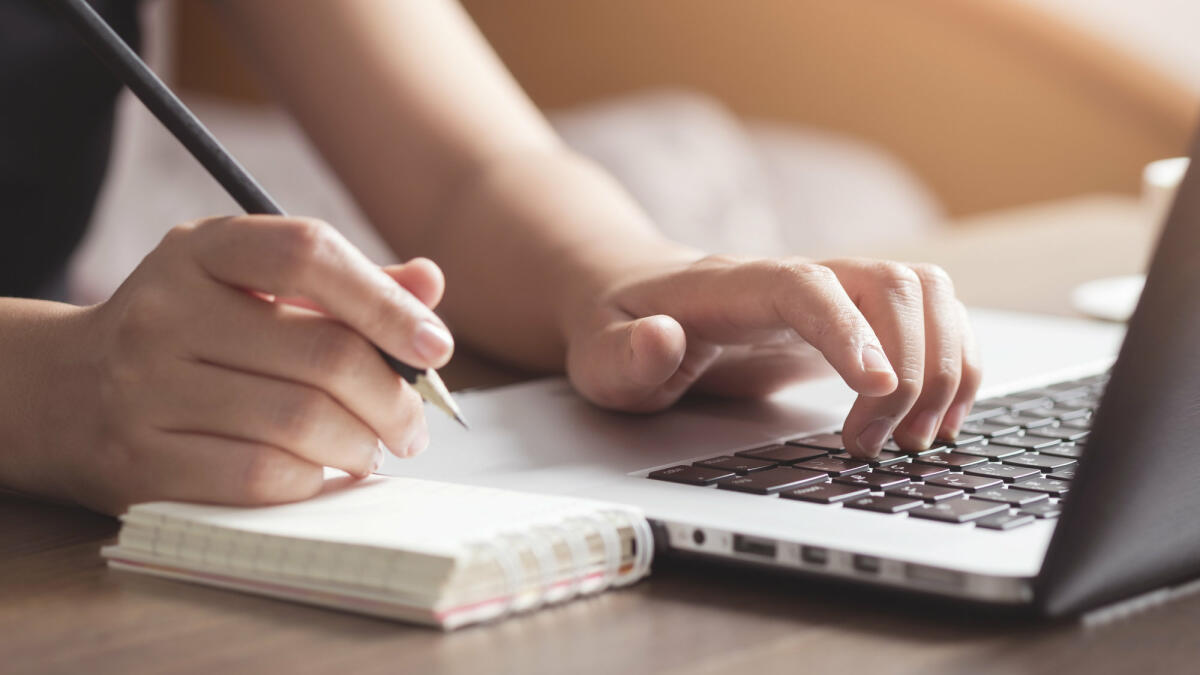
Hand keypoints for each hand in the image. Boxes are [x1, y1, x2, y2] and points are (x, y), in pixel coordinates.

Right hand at [51, 216, 452, 513]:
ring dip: (361, 444)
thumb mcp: (249, 285)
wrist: (61, 391)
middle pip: (322, 353)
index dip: (386, 302)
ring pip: (301, 421)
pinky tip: (321, 473)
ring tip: (371, 447)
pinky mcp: (140, 462)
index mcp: (201, 251)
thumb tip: (429, 285)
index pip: (308, 253)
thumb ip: (341, 284)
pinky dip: (313, 480)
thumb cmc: (188, 333)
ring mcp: (144, 388)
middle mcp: (166, 311)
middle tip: (413, 423)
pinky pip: (261, 477)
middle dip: (393, 398)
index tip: (436, 345)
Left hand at [565, 255, 980, 457]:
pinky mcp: (855, 318)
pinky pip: (933, 317)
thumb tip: (661, 339)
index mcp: (734, 284)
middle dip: (908, 369)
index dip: (849, 330)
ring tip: (915, 438)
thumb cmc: (623, 330)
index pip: (806, 286)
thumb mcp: (600, 357)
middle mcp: (796, 277)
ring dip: (943, 365)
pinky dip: (954, 363)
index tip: (877, 390)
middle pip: (888, 283)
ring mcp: (833, 293)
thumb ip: (625, 355)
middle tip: (877, 445)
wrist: (638, 301)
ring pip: (925, 293)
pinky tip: (938, 418)